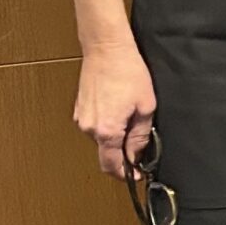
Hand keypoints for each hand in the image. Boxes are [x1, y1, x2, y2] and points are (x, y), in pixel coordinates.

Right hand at [75, 42, 156, 178]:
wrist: (106, 49)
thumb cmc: (127, 72)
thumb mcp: (145, 107)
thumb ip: (140, 136)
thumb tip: (137, 155)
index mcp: (107, 131)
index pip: (112, 166)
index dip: (125, 174)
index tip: (136, 175)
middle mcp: (89, 128)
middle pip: (106, 153)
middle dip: (123, 154)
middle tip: (140, 145)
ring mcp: (81, 119)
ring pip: (101, 140)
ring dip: (115, 138)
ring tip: (131, 119)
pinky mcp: (79, 110)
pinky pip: (95, 127)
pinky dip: (107, 126)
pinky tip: (119, 111)